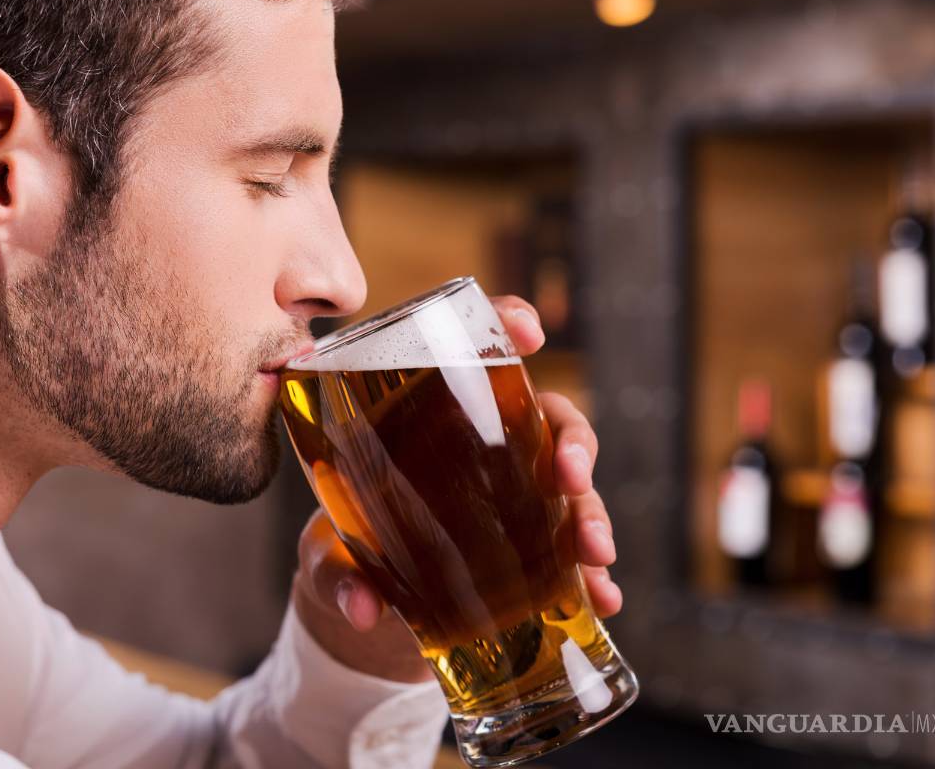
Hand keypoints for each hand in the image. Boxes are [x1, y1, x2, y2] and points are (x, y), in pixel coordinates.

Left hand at [290, 295, 620, 682]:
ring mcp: (516, 493)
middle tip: (570, 477)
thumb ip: (338, 574)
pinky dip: (592, 575)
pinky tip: (604, 597)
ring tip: (596, 555)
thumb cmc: (344, 551)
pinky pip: (573, 550)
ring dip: (591, 513)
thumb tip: (362, 609)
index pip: (479, 348)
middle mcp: (486, 444)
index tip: (529, 332)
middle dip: (573, 443)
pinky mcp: (532, 544)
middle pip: (548, 418)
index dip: (510, 324)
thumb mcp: (330, 557)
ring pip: (572, 484)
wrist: (370, 601)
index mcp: (433, 415)